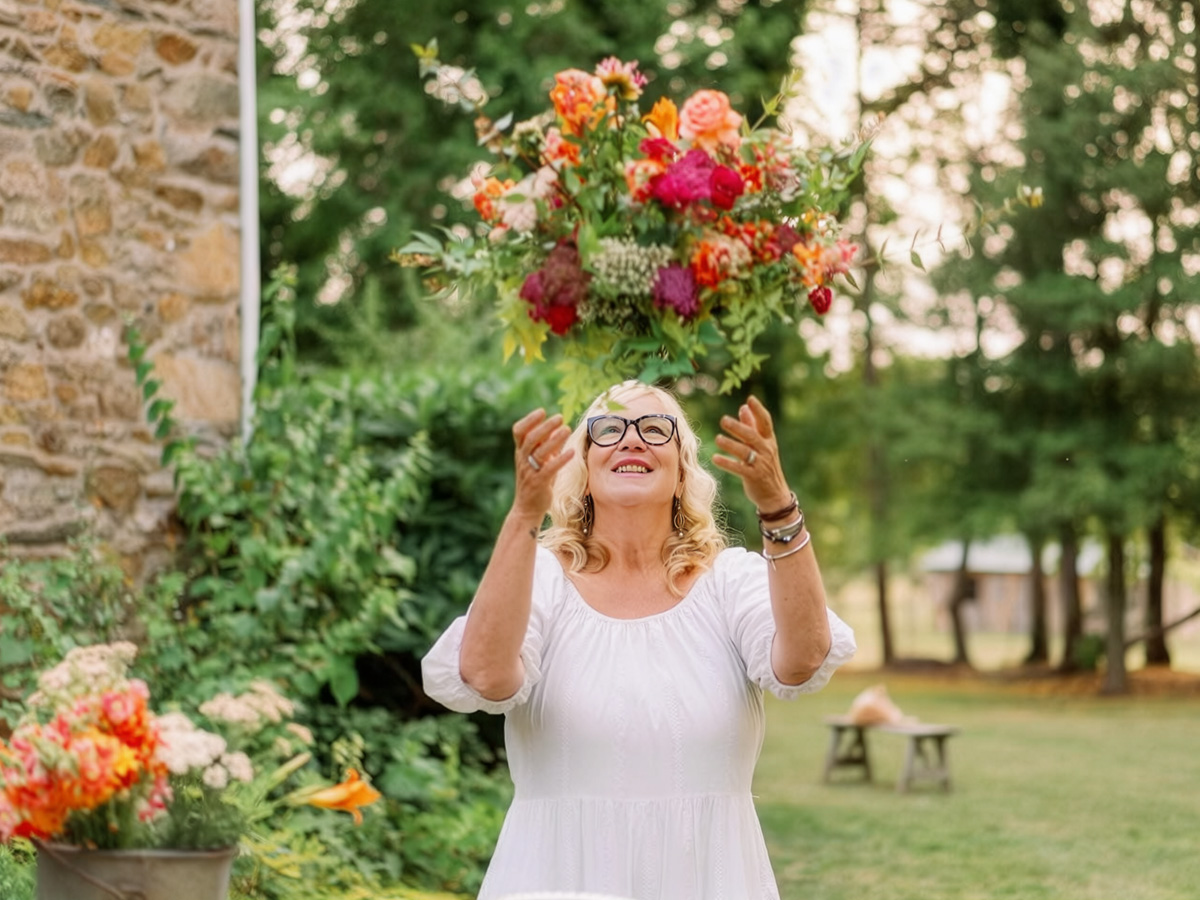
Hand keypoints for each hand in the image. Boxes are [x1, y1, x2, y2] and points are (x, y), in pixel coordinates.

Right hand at [511, 408, 573, 519]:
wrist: (527, 509)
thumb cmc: (536, 482)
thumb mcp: (540, 462)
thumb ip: (547, 447)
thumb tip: (557, 429)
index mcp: (521, 452)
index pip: (518, 431)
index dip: (529, 420)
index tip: (542, 411)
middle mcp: (522, 460)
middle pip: (531, 439)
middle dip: (545, 426)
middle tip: (559, 417)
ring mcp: (529, 472)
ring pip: (539, 452)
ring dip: (554, 440)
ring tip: (567, 429)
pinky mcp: (538, 483)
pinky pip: (549, 469)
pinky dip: (560, 460)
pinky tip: (571, 452)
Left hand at [712, 396, 791, 512]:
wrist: (775, 495)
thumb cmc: (765, 467)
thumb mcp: (762, 446)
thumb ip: (752, 427)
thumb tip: (743, 408)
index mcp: (769, 441)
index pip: (765, 422)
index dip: (758, 410)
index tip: (750, 399)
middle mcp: (766, 450)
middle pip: (752, 436)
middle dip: (738, 427)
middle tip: (723, 420)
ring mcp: (760, 464)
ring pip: (744, 452)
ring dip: (730, 445)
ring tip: (717, 439)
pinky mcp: (753, 477)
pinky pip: (739, 469)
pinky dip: (727, 463)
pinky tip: (715, 458)